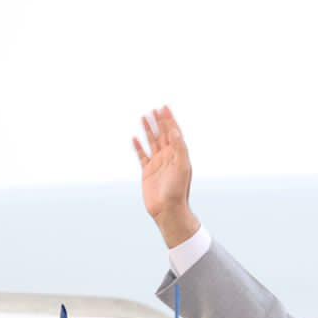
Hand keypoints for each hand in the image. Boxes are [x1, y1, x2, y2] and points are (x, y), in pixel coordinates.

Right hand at [133, 106, 200, 247]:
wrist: (168, 210)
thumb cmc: (178, 190)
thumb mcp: (182, 167)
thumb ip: (179, 147)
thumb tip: (174, 130)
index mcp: (178, 154)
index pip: (174, 133)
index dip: (169, 120)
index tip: (164, 107)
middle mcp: (168, 157)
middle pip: (163, 134)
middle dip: (159, 122)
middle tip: (154, 109)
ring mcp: (157, 164)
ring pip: (152, 142)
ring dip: (148, 130)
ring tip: (144, 117)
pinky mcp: (147, 172)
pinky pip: (142, 155)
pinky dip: (138, 146)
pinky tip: (135, 138)